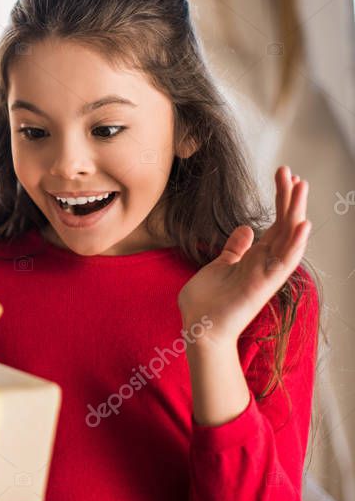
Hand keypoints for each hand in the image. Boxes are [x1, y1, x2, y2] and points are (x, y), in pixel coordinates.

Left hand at [177, 166, 310, 350]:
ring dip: (296, 212)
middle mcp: (264, 263)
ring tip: (301, 187)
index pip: (275, 223)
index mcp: (254, 257)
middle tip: (292, 173)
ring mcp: (265, 273)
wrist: (197, 327)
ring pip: (288, 238)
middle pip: (285, 226)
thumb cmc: (207, 301)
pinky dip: (294, 244)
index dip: (282, 201)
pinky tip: (302, 225)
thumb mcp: (220, 265)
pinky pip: (283, 262)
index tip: (284, 176)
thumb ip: (235, 248)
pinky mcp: (262, 285)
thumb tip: (247, 228)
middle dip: (289, 199)